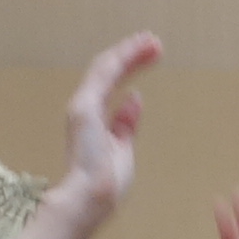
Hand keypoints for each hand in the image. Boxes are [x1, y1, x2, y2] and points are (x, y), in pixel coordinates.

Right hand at [58, 31, 158, 214]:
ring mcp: (83, 105)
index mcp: (94, 118)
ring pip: (106, 66)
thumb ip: (125, 123)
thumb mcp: (122, 147)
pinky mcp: (85, 106)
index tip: (151, 57)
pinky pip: (105, 74)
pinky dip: (122, 58)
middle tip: (155, 42)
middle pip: (109, 70)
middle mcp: (86, 107)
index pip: (112, 83)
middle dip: (132, 54)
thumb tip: (134, 98)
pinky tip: (138, 48)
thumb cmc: (108, 183)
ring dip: (129, 51)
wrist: (93, 198)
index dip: (131, 67)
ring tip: (151, 40)